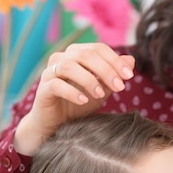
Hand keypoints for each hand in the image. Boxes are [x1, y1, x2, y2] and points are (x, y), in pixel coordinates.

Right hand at [15, 43, 134, 155]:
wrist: (58, 124)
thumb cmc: (80, 103)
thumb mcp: (103, 89)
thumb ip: (114, 74)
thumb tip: (130, 60)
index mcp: (77, 54)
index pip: (98, 48)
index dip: (115, 60)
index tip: (129, 76)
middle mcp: (61, 58)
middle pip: (85, 55)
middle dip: (106, 70)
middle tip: (120, 87)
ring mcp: (50, 73)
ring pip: (68, 66)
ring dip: (89, 80)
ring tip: (101, 95)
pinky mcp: (42, 89)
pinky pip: (56, 85)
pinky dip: (72, 92)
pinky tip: (84, 101)